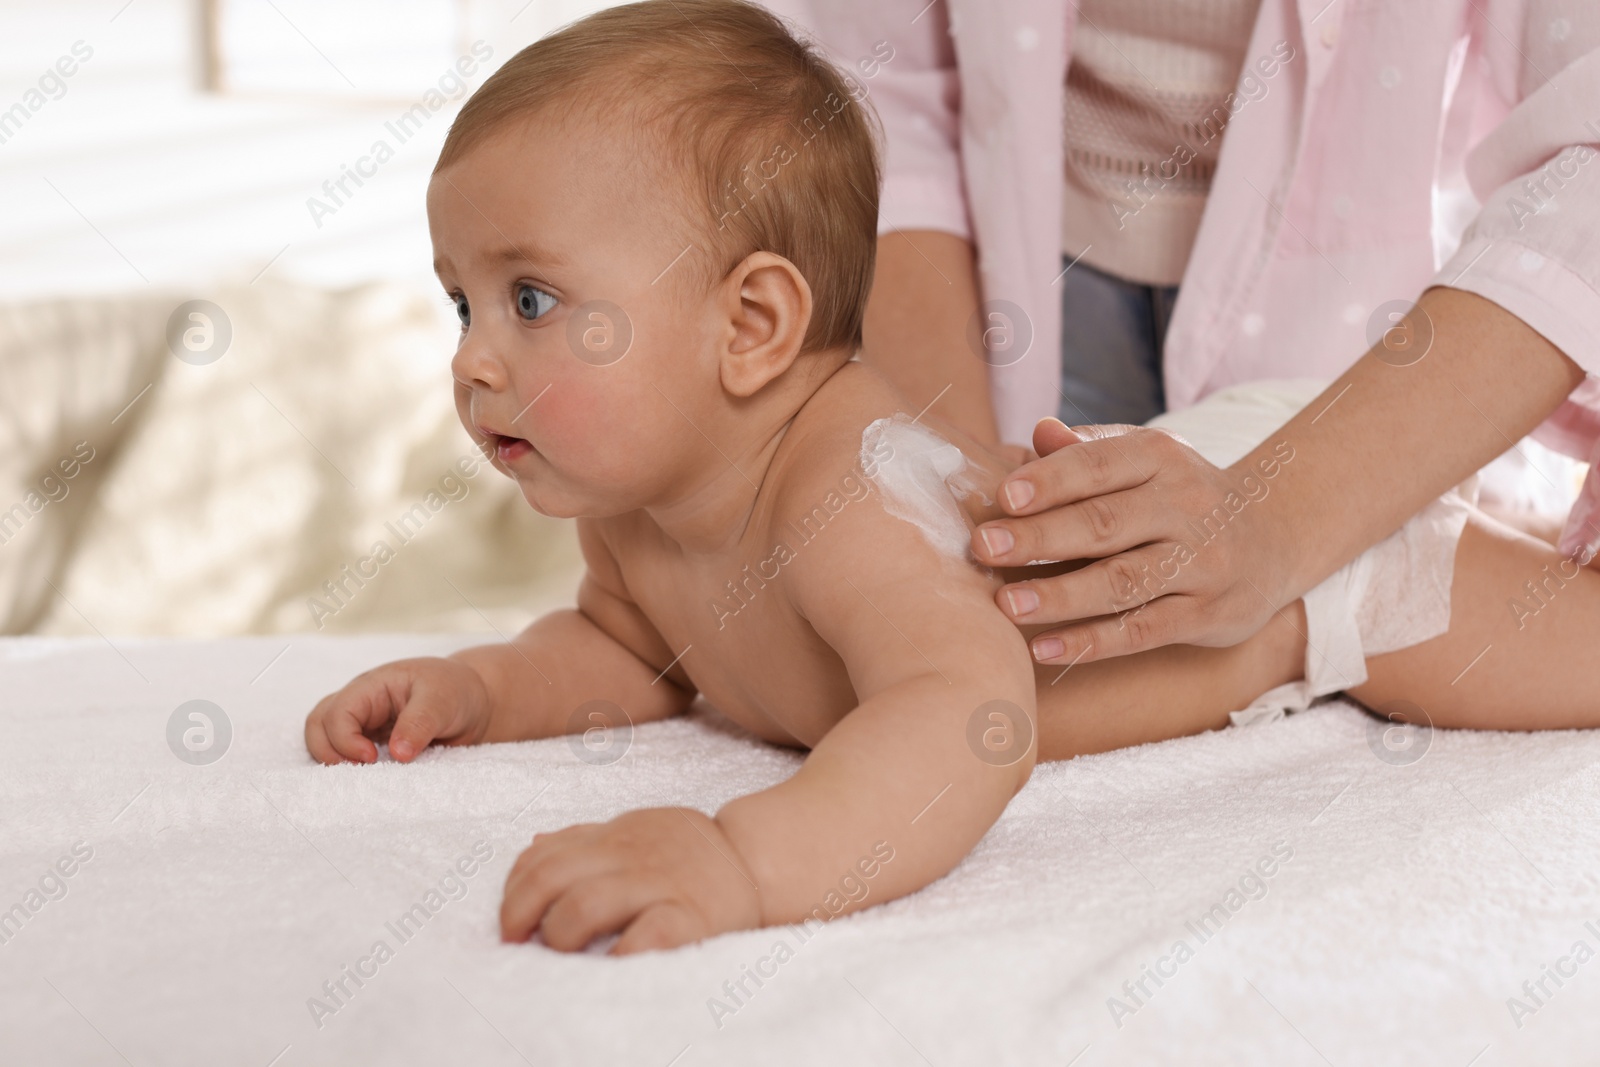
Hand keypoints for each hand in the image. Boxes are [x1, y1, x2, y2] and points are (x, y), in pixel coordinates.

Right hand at [304, 657, 491, 763]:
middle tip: (359, 772)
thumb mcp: (443, 700)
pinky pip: (346, 753)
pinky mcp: (372, 742)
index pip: (337, 711)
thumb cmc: (455, 691)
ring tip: (362, 777)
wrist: (474, 702)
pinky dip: (349, 766)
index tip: (371, 758)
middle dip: (328, 751)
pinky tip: (370, 779)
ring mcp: (363, 723)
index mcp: (373, 686)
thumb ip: (420, 723)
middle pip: (318, 725)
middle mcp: (361, 703)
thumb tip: (399, 755)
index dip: (345, 739)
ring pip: (324, 739)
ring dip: (334, 759)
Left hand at [500, 807, 762, 953]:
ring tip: (564, 951)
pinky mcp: (691, 918)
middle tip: (521, 942)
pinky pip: (646, 936)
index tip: (509, 924)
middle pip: (552, 877)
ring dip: (561, 932)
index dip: (513, 890)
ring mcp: (660, 884)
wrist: (758, 861)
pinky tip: (612, 966)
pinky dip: (620, 955)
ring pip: (586, 904)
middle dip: (523, 913)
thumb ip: (587, 839)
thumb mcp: (637, 832)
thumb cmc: (689, 855)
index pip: (542, 855)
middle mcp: (631, 855)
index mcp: (613, 836)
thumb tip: (534, 845)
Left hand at [971, 418, 1287, 662]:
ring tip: (1005, 604)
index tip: (1003, 496)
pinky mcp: (1207, 615)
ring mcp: (1200, 564)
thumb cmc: (1179, 495)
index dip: (1052, 480)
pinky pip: (1141, 631)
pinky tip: (1042, 648)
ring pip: (1122, 582)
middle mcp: (1186, 507)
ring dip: (1060, 595)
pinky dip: (1091, 642)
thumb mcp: (1144, 460)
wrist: (1275, 537)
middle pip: (1105, 524)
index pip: (1101, 464)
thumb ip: (1089, 449)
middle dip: (1041, 537)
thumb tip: (1038, 433)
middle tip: (984, 547)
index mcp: (1162, 458)